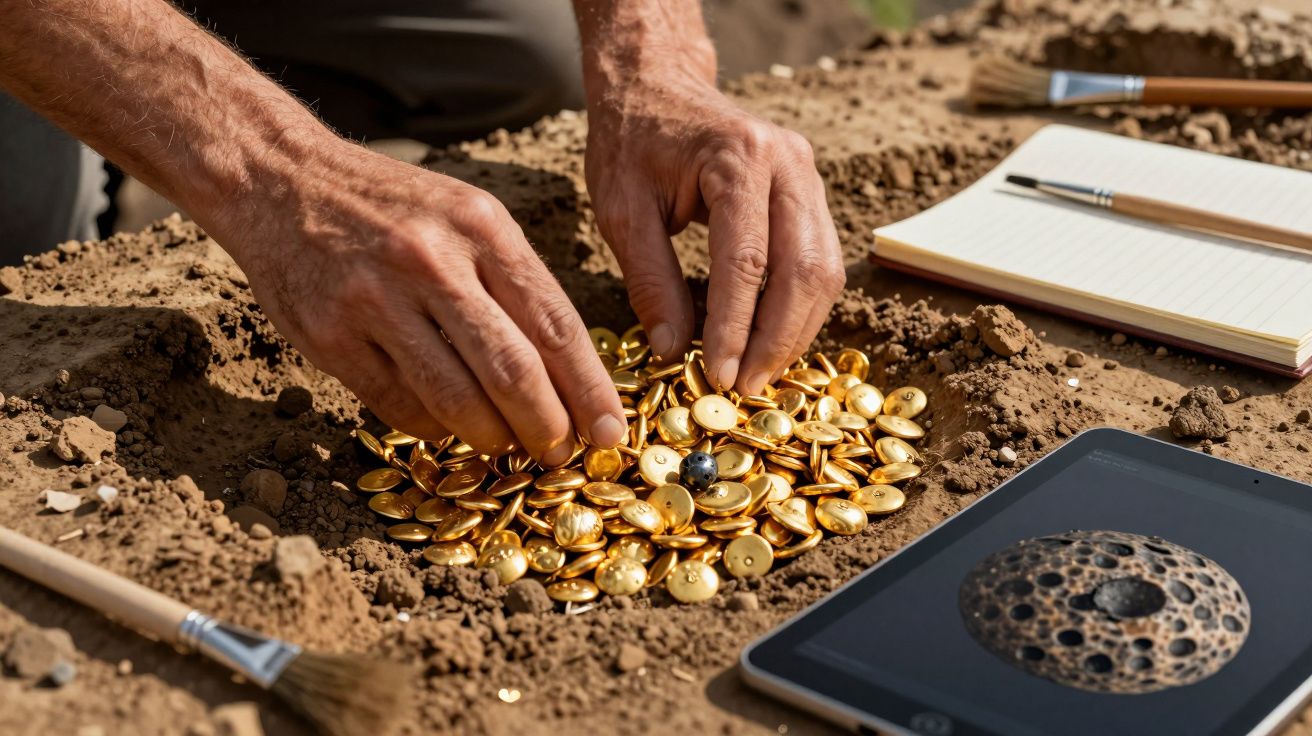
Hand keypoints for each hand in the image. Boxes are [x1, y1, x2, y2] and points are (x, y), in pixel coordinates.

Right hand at [206, 139, 626, 464]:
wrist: (280, 178)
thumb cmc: (392, 205)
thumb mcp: (466, 215)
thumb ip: (514, 282)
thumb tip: (566, 373)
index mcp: (481, 227)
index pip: (556, 325)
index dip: (591, 390)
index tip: (612, 432)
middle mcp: (432, 261)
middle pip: (513, 371)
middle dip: (548, 427)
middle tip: (561, 454)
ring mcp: (375, 300)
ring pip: (456, 400)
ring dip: (492, 438)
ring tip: (507, 447)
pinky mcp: (329, 335)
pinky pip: (398, 406)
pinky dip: (433, 429)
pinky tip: (446, 426)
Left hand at [583, 63, 844, 394]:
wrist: (657, 86)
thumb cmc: (632, 143)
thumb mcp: (622, 211)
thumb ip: (650, 281)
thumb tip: (672, 352)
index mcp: (738, 158)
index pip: (747, 261)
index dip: (737, 327)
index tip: (721, 376)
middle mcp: (787, 161)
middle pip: (804, 269)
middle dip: (778, 339)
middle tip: (749, 388)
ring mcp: (807, 174)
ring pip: (824, 270)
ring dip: (797, 330)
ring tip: (761, 374)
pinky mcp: (810, 192)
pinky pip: (820, 260)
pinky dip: (801, 307)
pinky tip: (772, 340)